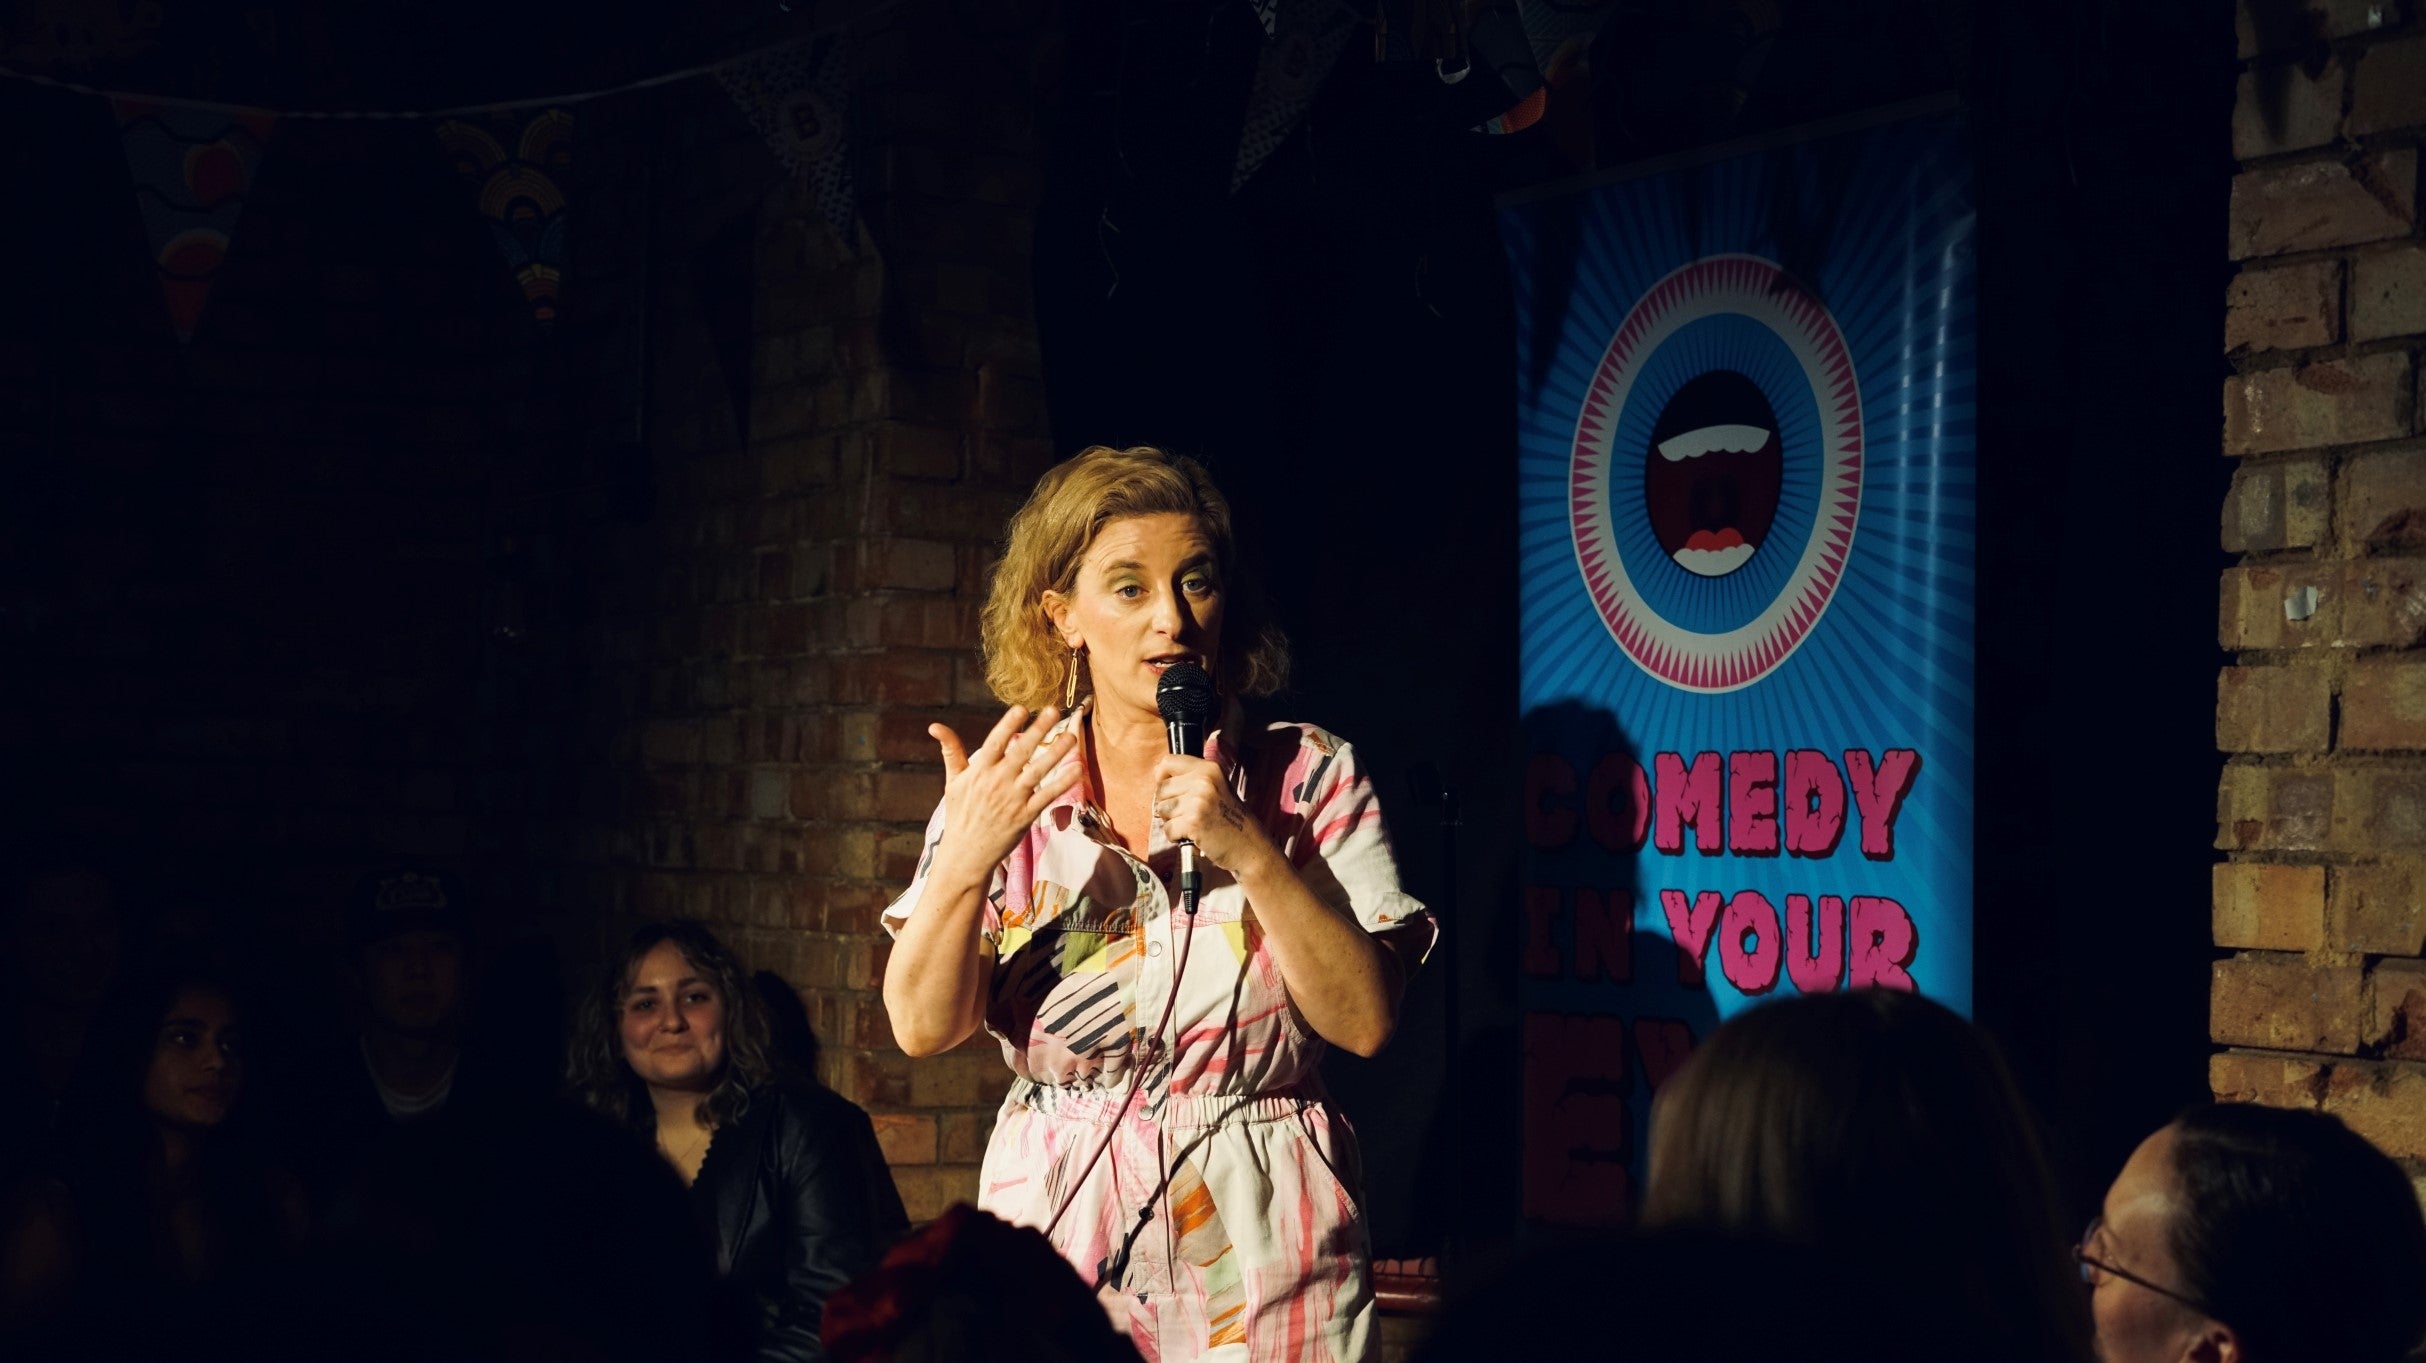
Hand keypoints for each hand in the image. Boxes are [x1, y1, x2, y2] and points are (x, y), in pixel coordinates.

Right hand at [926, 706, 1081, 889]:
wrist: (966, 854)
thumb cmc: (960, 814)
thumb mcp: (953, 781)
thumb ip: (951, 751)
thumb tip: (934, 726)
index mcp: (979, 771)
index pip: (995, 743)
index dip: (1008, 725)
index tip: (1021, 708)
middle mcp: (997, 782)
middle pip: (1020, 752)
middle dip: (1037, 730)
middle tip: (1054, 710)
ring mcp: (1012, 799)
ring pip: (1037, 772)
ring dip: (1055, 753)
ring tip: (1070, 736)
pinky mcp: (1025, 816)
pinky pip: (1048, 796)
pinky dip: (1063, 783)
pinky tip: (1077, 769)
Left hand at [1151, 752, 1270, 872]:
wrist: (1248, 845)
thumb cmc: (1230, 819)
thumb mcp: (1216, 787)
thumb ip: (1190, 777)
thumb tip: (1157, 771)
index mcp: (1208, 769)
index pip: (1168, 762)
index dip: (1162, 777)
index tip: (1171, 790)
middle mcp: (1203, 781)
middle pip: (1161, 788)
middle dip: (1168, 804)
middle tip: (1187, 813)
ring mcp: (1198, 801)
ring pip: (1161, 809)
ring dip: (1172, 821)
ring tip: (1191, 824)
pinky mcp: (1193, 822)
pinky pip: (1168, 828)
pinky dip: (1176, 836)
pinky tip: (1192, 835)